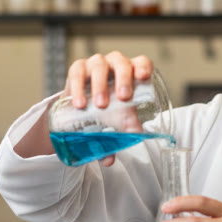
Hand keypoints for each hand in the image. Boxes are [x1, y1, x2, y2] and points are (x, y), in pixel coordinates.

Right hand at [63, 52, 152, 166]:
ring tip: (100, 105)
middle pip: (122, 64)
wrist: (82, 105)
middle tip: (123, 98)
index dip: (144, 67)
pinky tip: (79, 103)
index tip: (143, 77)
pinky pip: (77, 72)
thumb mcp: (117, 121)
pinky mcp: (77, 68)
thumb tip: (111, 159)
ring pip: (100, 65)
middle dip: (124, 79)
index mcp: (133, 73)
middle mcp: (116, 64)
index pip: (142, 62)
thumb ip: (117, 135)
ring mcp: (96, 64)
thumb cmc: (108, 110)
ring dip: (100, 85)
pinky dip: (78, 87)